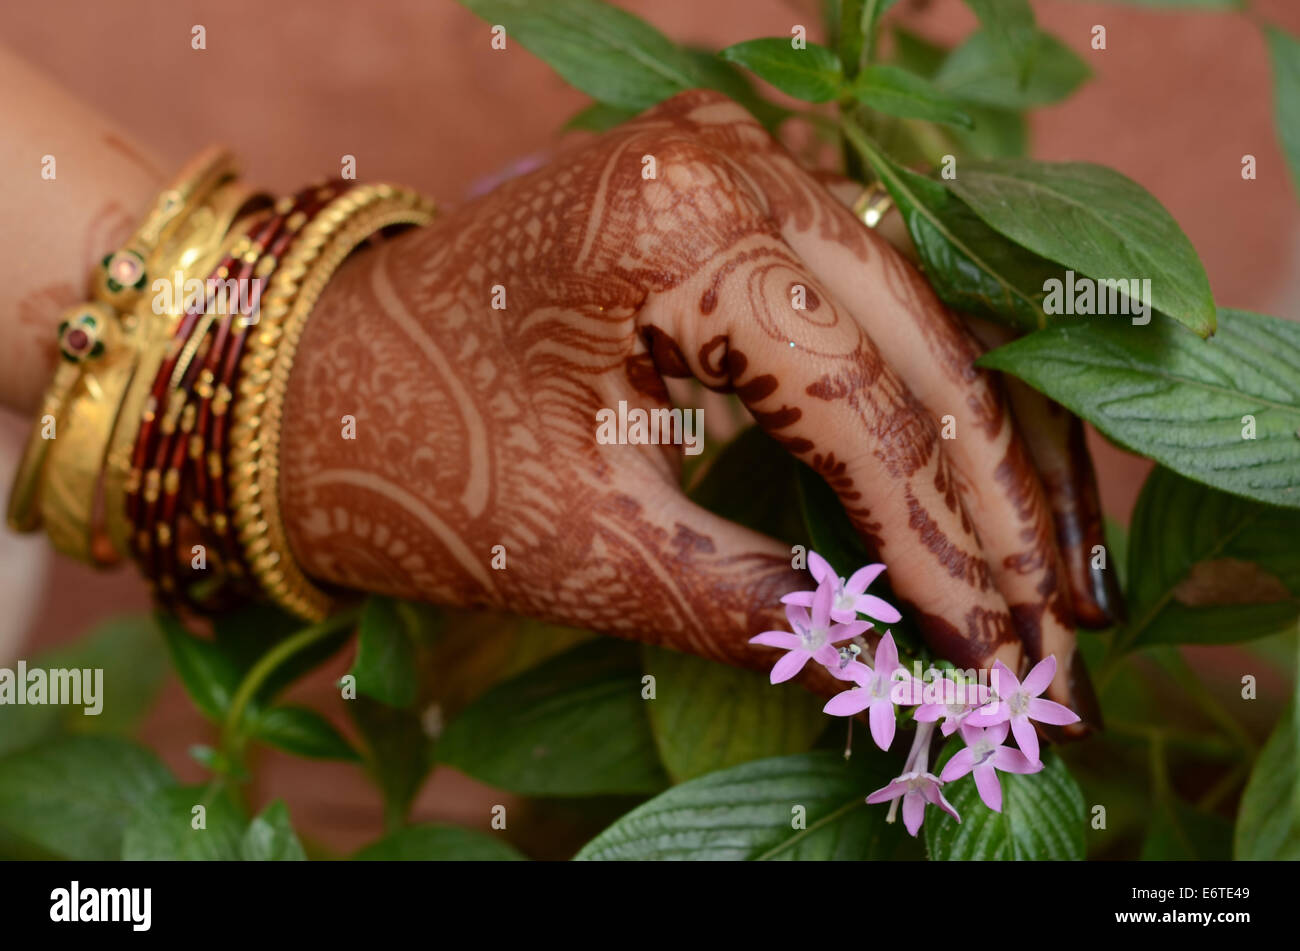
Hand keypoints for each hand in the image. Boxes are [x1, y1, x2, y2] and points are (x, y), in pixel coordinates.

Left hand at [281, 90, 1103, 727]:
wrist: (313, 385)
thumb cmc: (417, 460)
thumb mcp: (589, 547)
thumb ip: (755, 606)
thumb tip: (901, 670)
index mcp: (676, 224)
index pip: (859, 407)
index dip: (940, 546)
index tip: (1004, 654)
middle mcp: (725, 159)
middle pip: (918, 341)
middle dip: (989, 496)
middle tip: (1056, 624)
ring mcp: (730, 160)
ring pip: (911, 308)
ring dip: (974, 439)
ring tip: (1043, 564)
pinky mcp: (728, 192)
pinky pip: (859, 289)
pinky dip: (914, 385)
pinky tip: (969, 466)